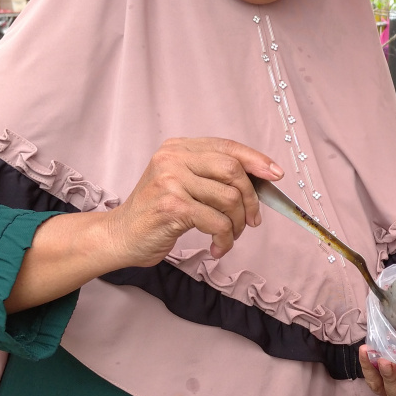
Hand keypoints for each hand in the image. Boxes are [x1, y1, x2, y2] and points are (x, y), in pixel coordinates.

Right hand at [107, 137, 283, 266]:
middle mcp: (173, 158)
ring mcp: (171, 180)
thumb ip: (211, 176)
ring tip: (229, 236)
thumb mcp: (182, 184)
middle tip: (252, 220)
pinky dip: (224, 239)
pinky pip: (217, 222)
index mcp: (179, 148)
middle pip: (233, 170)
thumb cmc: (156, 214)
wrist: (120, 236)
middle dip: (251, 199)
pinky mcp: (172, 205)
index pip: (227, 146)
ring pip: (229, 198)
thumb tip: (260, 181)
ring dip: (237, 224)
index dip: (256, 160)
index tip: (275, 175)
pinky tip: (217, 248)